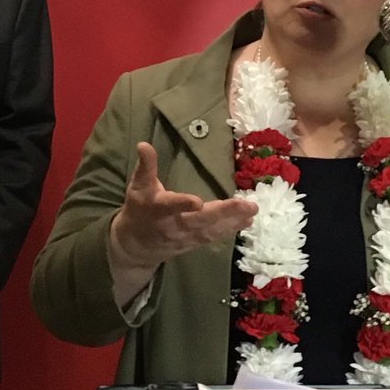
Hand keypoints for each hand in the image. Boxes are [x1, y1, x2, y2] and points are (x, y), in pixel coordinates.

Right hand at [110, 141, 257, 269]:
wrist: (136, 246)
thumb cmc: (139, 210)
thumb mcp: (137, 187)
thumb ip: (145, 166)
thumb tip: (143, 144)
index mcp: (158, 209)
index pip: (171, 206)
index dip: (183, 204)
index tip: (197, 202)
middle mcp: (174, 225)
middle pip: (200, 220)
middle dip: (224, 213)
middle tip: (247, 205)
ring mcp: (186, 236)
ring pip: (211, 230)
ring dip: (233, 221)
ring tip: (252, 210)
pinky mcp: (195, 242)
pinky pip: (215, 236)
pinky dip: (231, 229)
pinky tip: (248, 220)